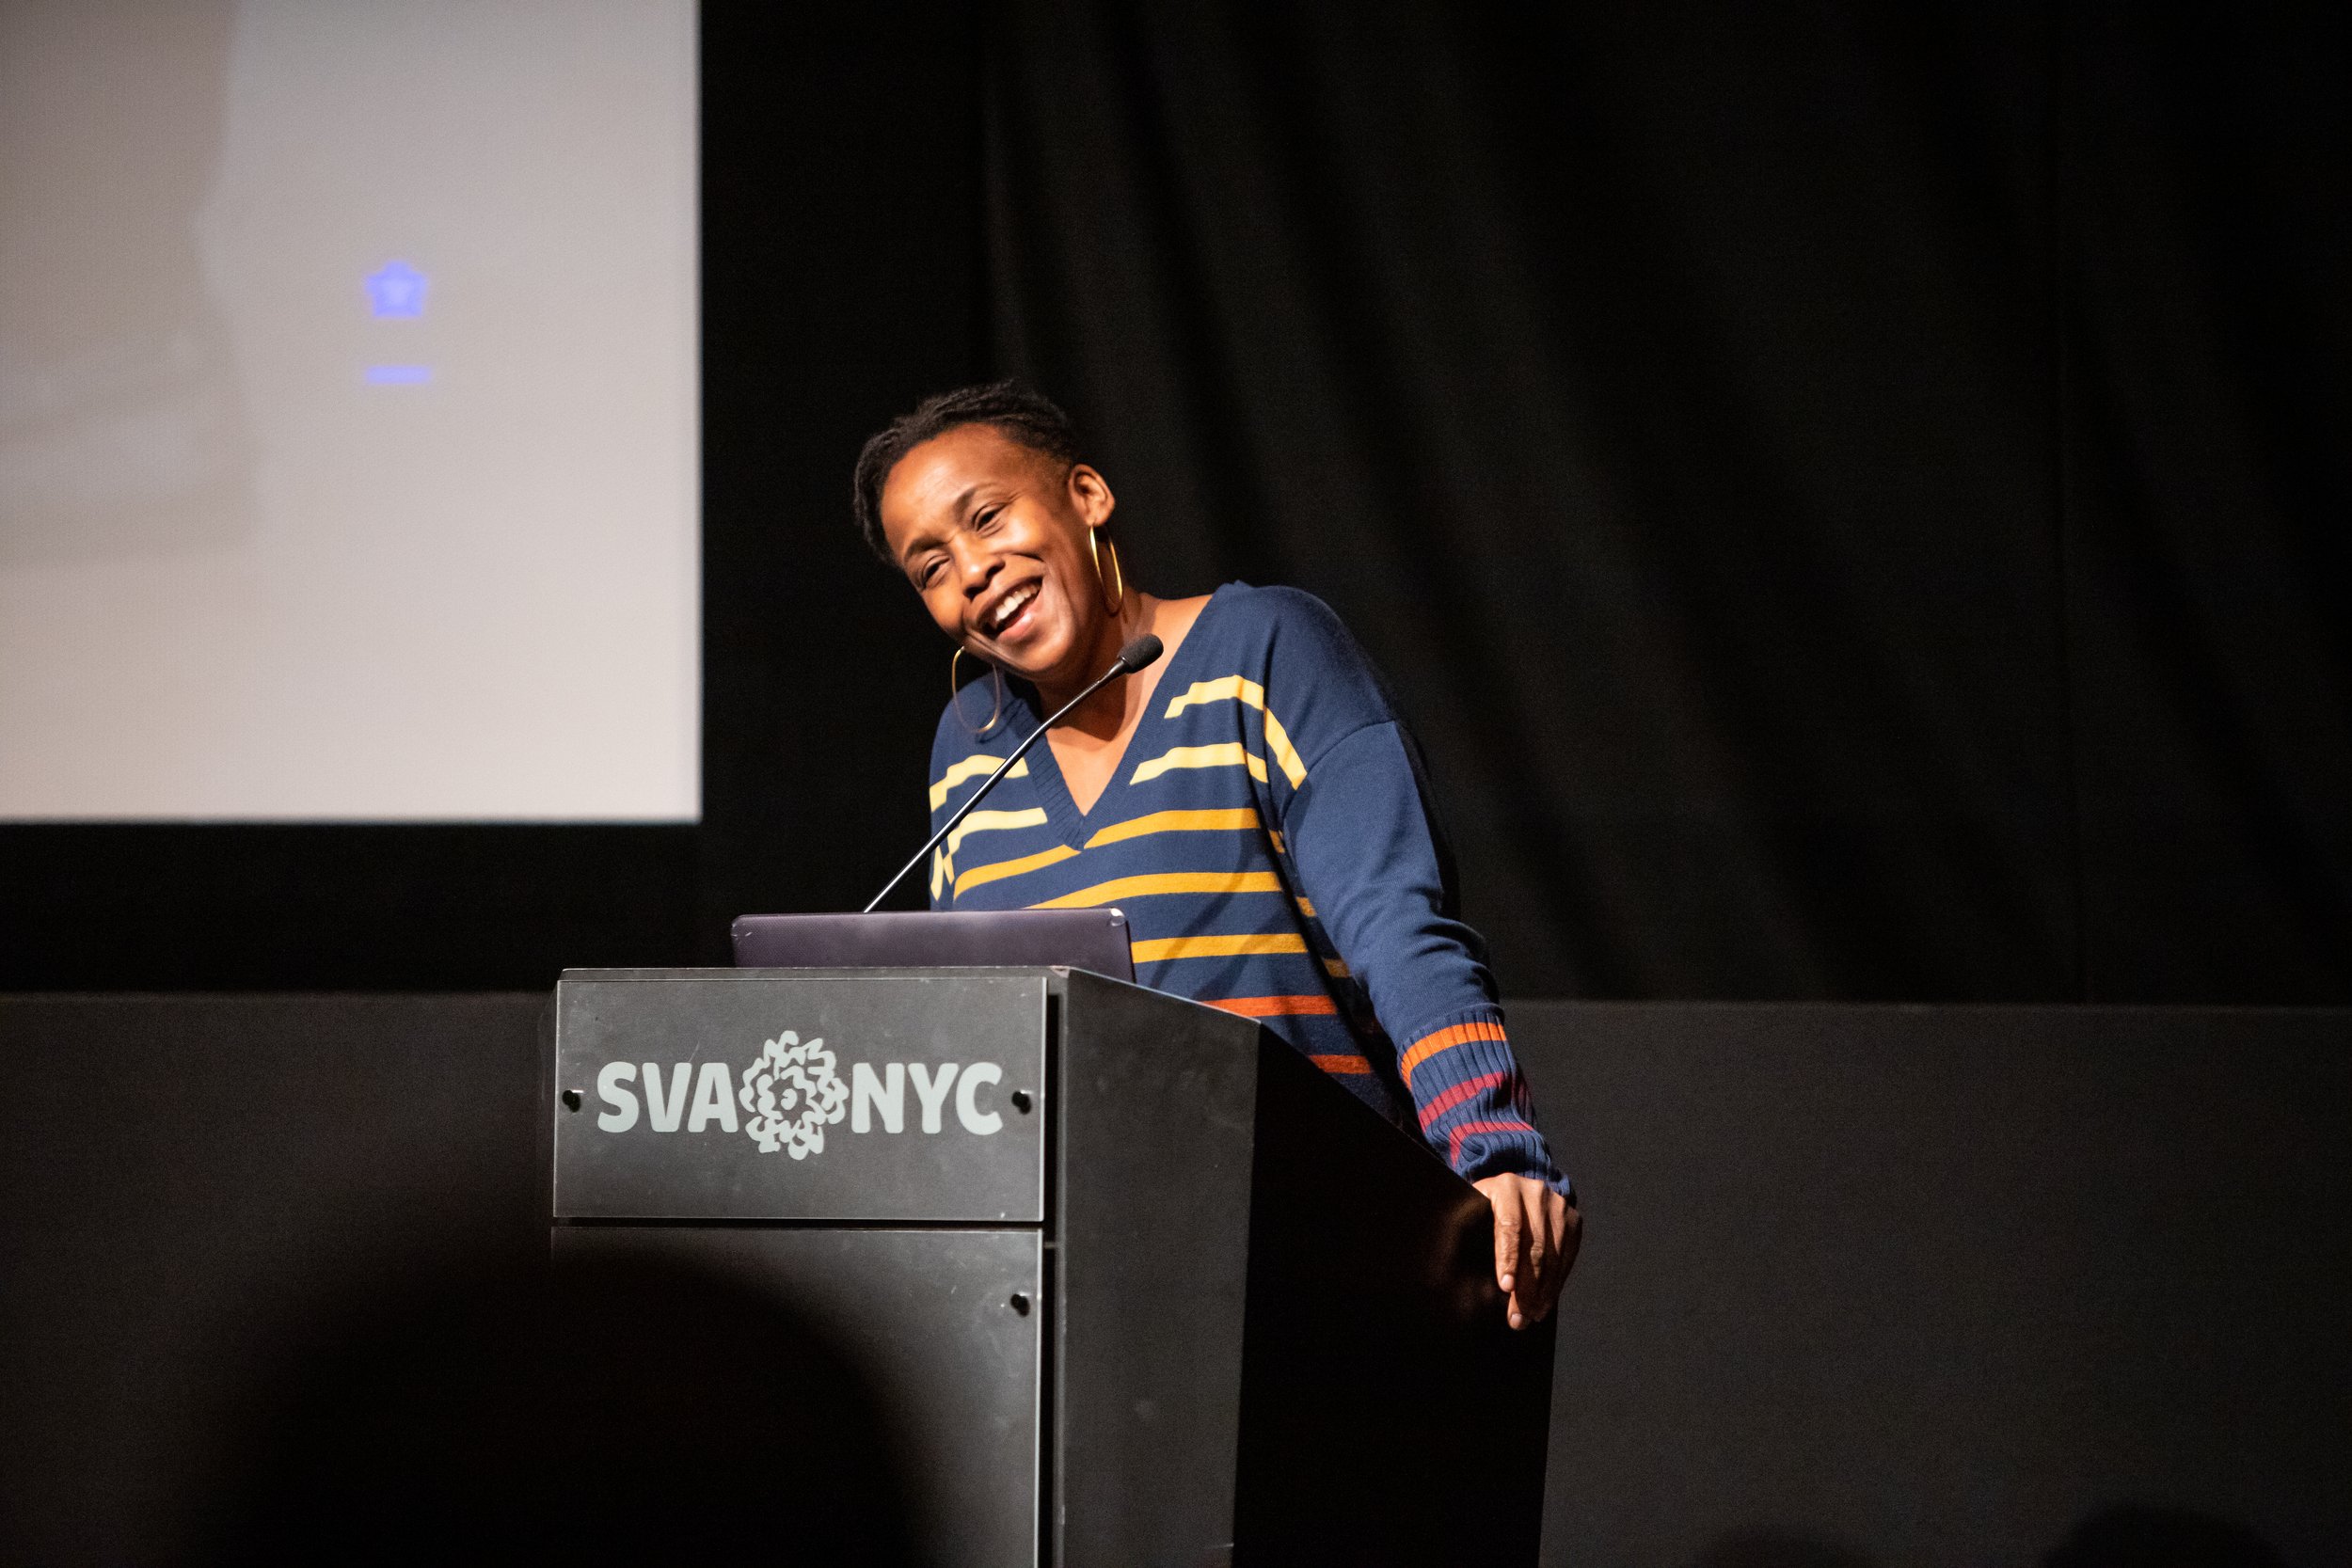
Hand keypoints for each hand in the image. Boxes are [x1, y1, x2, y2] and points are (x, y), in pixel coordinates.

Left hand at [1472, 1173, 1579, 1330]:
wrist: (1516, 1190)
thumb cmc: (1485, 1208)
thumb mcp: (1471, 1209)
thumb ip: (1462, 1230)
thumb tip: (1446, 1266)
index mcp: (1506, 1187)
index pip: (1509, 1226)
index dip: (1508, 1259)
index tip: (1506, 1287)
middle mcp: (1536, 1193)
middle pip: (1534, 1246)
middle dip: (1526, 1286)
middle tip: (1517, 1316)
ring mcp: (1557, 1206)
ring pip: (1553, 1256)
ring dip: (1542, 1291)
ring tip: (1530, 1315)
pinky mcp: (1572, 1220)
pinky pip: (1567, 1258)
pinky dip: (1556, 1284)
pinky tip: (1544, 1302)